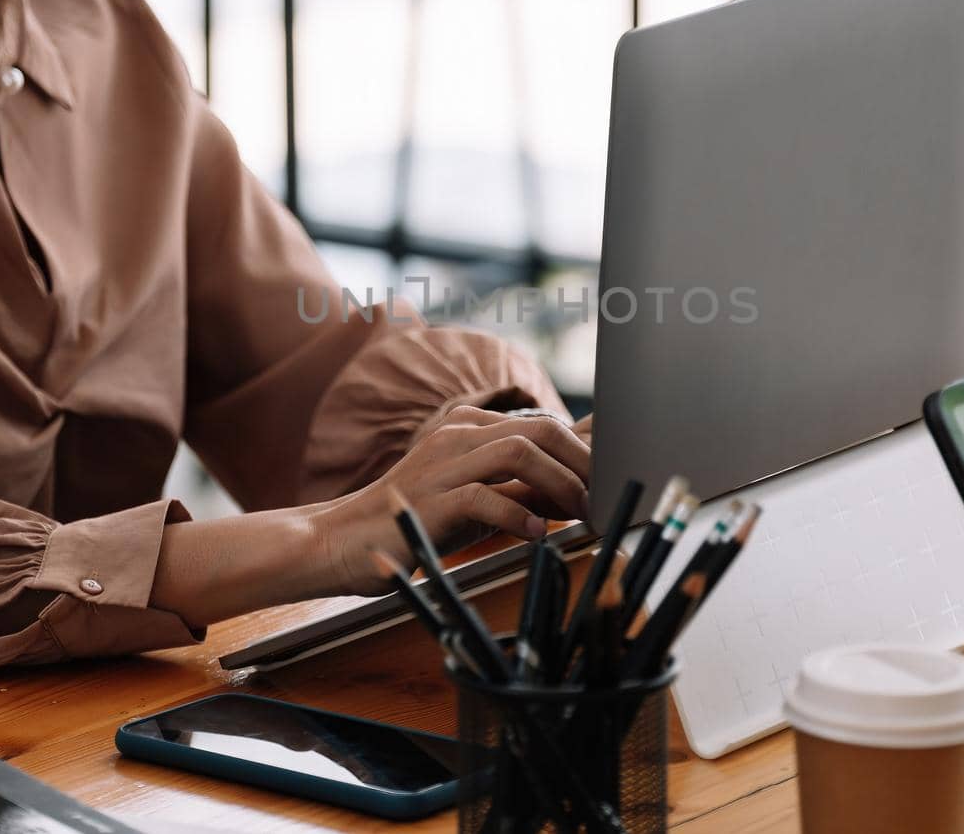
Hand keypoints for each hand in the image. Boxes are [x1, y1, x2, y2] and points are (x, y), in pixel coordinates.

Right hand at [317, 405, 591, 595]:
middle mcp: (458, 436)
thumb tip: (582, 489)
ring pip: (518, 453)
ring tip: (581, 514)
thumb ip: (523, 489)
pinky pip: (483, 496)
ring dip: (561, 483)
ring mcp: (442, 464)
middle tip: (605, 497)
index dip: (589, 447)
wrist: (343, 539)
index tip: (620, 471)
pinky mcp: (428, 500)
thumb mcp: (479, 499)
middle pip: (541, 429)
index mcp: (471, 428)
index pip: (544, 424)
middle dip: (583, 463)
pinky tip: (537, 534)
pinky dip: (518, 515)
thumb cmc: (416, 522)